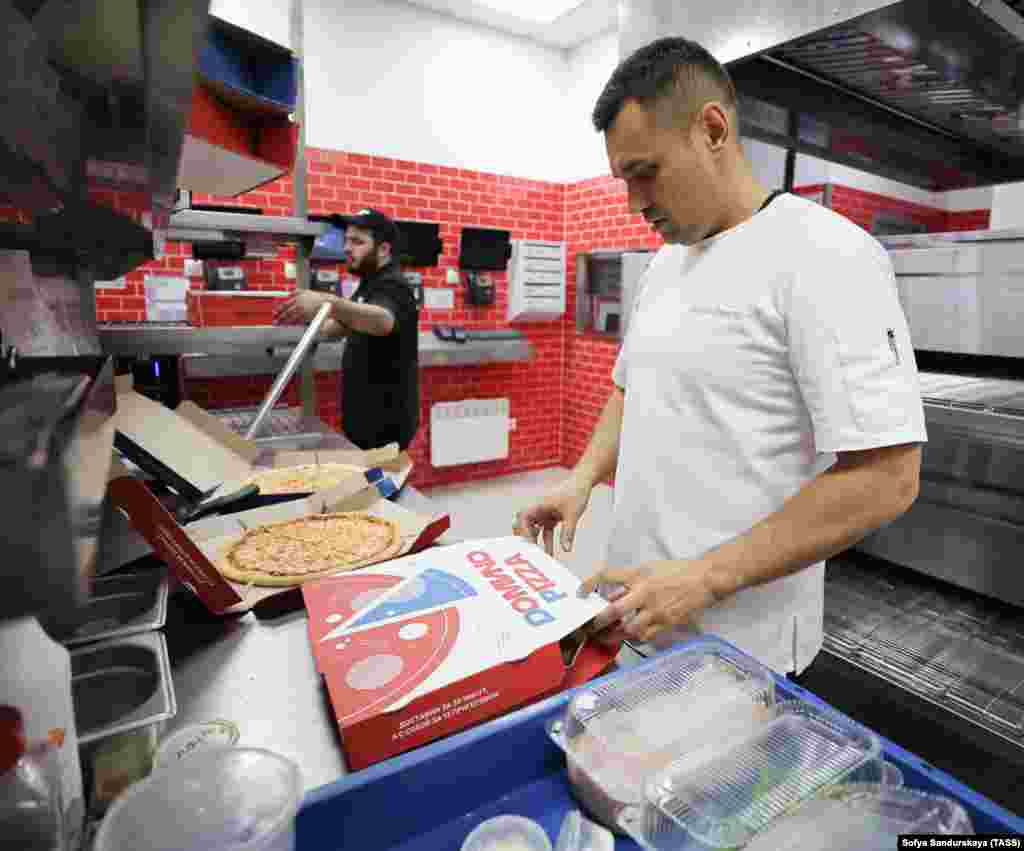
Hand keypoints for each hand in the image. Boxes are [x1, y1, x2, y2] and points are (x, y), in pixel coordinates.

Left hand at [274, 291, 330, 324]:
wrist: (327, 303)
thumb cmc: (318, 298)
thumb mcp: (307, 291)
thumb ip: (297, 291)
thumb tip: (289, 293)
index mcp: (298, 295)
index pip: (286, 302)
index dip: (280, 307)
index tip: (276, 310)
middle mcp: (298, 301)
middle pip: (286, 308)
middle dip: (279, 313)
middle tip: (275, 317)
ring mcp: (301, 308)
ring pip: (289, 314)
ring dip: (283, 318)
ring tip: (279, 321)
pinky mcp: (305, 314)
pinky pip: (295, 318)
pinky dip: (290, 320)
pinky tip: (287, 322)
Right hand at [513, 472, 591, 555]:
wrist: (582, 483)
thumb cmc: (575, 493)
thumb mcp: (573, 514)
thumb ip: (568, 532)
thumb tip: (566, 549)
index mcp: (538, 504)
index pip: (523, 518)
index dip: (523, 532)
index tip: (529, 545)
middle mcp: (537, 509)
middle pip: (522, 525)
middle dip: (524, 539)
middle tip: (530, 555)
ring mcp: (542, 514)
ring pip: (532, 531)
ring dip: (534, 543)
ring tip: (538, 559)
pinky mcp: (549, 518)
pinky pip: (544, 533)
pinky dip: (545, 543)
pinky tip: (550, 555)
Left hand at [579, 561, 717, 643]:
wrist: (704, 579)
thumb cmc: (676, 571)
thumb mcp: (649, 569)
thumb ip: (629, 582)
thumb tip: (612, 596)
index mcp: (638, 575)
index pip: (607, 575)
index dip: (589, 583)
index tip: (580, 592)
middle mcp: (644, 593)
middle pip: (614, 611)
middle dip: (598, 622)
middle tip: (590, 627)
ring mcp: (656, 610)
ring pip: (629, 629)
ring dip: (615, 635)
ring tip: (605, 638)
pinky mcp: (667, 622)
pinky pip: (646, 636)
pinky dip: (635, 637)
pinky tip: (630, 636)